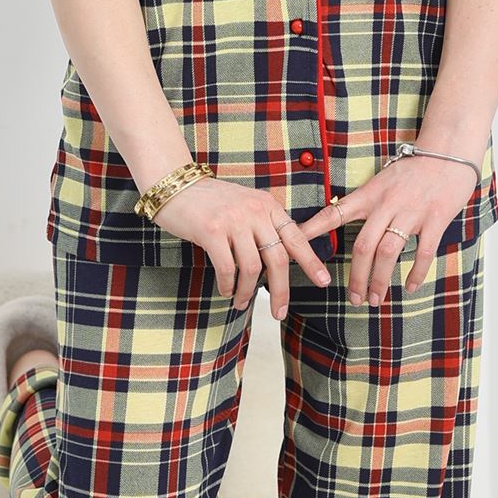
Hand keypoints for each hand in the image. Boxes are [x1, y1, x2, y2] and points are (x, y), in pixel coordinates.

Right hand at [151, 177, 330, 316]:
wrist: (174, 185)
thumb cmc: (210, 202)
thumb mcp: (245, 205)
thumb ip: (263, 226)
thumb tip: (278, 260)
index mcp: (268, 205)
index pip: (297, 237)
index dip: (311, 261)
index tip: (323, 281)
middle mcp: (255, 211)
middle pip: (278, 259)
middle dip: (281, 290)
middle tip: (279, 312)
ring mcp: (234, 220)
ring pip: (252, 268)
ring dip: (248, 292)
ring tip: (242, 303)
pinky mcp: (211, 231)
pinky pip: (228, 268)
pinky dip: (229, 285)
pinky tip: (227, 291)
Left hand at [297, 156, 475, 305]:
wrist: (448, 149)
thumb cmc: (414, 167)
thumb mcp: (382, 179)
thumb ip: (366, 201)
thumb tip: (343, 217)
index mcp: (369, 194)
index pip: (334, 214)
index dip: (312, 231)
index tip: (294, 249)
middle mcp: (387, 204)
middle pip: (364, 245)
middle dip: (357, 276)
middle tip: (354, 298)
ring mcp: (412, 211)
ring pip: (389, 252)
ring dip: (380, 280)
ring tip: (376, 299)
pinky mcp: (436, 218)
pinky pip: (423, 251)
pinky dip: (416, 272)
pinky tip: (409, 287)